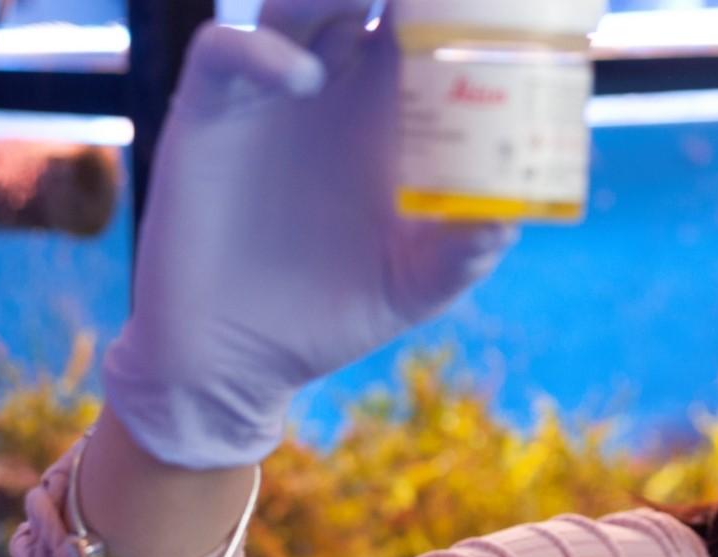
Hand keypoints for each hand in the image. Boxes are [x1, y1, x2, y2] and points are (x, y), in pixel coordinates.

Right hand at [103, 0, 517, 468]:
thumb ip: (465, 251)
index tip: (492, 2)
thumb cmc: (336, 311)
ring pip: (297, 2)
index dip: (450, 5)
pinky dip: (263, 52)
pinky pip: (226, 50)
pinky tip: (307, 80)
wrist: (237, 360)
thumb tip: (508, 220)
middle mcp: (334, 84)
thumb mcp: (417, 284)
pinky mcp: (209, 112)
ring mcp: (270, 92)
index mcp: (394, 110)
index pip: (425, 24)